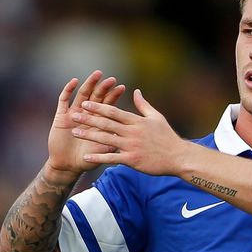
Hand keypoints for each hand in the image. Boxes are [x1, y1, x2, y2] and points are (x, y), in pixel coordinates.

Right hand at [47, 71, 125, 174]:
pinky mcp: (60, 116)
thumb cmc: (87, 159)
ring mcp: (73, 114)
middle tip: (111, 79)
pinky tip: (74, 81)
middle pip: (96, 97)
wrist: (67, 166)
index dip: (114, 96)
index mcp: (98, 122)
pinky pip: (63, 100)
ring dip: (89, 84)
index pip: (108, 105)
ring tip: (97, 74)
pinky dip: (68, 90)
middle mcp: (87, 115)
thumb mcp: (101, 151)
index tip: (122, 87)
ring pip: (82, 95)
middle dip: (103, 88)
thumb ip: (111, 142)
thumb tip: (125, 136)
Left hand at [70, 89, 188, 175]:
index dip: (98, 107)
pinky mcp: (132, 160)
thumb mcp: (157, 117)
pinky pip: (112, 158)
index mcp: (137, 121)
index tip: (85, 103)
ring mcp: (131, 146)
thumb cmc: (167, 137)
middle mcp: (132, 132)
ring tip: (74, 132)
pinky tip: (86, 156)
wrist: (178, 157)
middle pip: (106, 123)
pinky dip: (99, 157)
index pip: (114, 112)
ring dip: (89, 135)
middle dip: (89, 119)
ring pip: (106, 139)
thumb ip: (143, 105)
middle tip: (74, 115)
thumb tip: (135, 91)